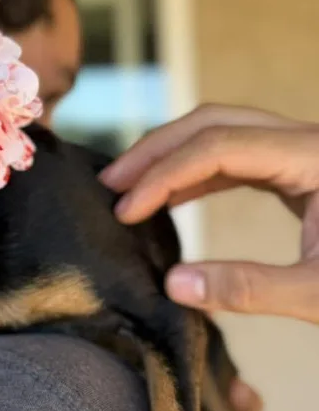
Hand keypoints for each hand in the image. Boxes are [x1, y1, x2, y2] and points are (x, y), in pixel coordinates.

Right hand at [100, 104, 318, 323]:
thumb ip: (249, 288)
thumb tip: (173, 285)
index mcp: (317, 158)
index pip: (220, 146)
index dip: (164, 174)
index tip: (126, 210)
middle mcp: (309, 143)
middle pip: (216, 121)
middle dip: (158, 149)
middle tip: (112, 183)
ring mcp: (304, 154)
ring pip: (223, 132)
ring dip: (172, 155)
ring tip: (130, 186)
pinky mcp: (300, 172)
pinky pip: (237, 158)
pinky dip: (197, 173)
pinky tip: (171, 197)